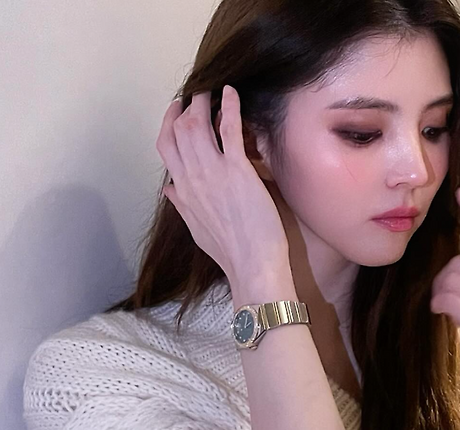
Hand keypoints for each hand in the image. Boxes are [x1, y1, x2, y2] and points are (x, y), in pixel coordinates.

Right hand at [155, 86, 290, 286]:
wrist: (252, 265)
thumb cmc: (229, 252)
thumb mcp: (196, 229)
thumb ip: (181, 205)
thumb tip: (169, 189)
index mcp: (182, 191)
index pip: (165, 147)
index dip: (168, 123)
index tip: (176, 110)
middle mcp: (191, 178)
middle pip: (178, 130)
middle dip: (186, 106)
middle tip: (197, 94)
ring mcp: (212, 172)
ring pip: (198, 124)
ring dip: (204, 102)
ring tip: (212, 90)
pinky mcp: (238, 170)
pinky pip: (229, 129)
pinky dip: (229, 107)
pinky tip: (231, 93)